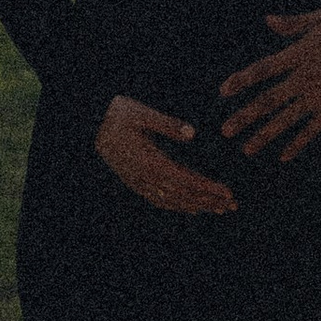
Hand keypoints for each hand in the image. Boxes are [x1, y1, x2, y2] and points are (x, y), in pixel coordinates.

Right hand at [95, 93, 236, 214]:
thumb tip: (192, 134)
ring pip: (172, 200)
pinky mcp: (135, 181)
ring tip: (218, 208)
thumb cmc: (117, 115)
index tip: (227, 192)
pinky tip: (191, 207)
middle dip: (208, 201)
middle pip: (182, 195)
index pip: (184, 180)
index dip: (206, 188)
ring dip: (197, 205)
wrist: (89, 124)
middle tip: (232, 205)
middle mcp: (144, 177)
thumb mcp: (141, 113)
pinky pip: (159, 199)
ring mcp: (139, 182)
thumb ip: (166, 124)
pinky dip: (178, 205)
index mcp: (148, 161)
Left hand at [219, 6, 320, 157]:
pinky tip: (283, 156)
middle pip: (269, 99)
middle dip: (245, 116)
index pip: (263, 69)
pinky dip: (297, 143)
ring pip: (287, 119)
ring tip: (246, 148)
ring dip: (264, 135)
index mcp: (300, 54)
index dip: (242, 80)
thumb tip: (267, 21)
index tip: (223, 92)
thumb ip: (294, 24)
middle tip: (225, 130)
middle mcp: (306, 77)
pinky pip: (312, 129)